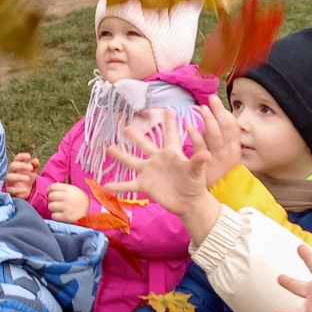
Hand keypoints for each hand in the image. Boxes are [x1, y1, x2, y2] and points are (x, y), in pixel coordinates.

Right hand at [5, 152, 38, 198]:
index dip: (22, 156)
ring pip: (9, 177)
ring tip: (28, 178)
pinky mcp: (9, 191)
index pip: (17, 158)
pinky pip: (11, 190)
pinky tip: (25, 189)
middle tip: (31, 168)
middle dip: (21, 166)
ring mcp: (9, 182)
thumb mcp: (32, 172)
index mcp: (17, 167)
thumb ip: (34, 166)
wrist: (23, 193)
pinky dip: (18, 190)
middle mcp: (11, 173)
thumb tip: (35, 160)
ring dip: (19, 176)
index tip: (29, 157)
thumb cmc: (27, 180)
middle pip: (12, 166)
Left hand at [47, 182, 89, 222]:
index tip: (52, 193)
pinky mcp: (66, 217)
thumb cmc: (80, 200)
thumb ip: (63, 188)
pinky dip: (56, 216)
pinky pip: (54, 216)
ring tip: (59, 209)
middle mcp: (67, 197)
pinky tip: (61, 215)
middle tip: (56, 202)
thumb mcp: (74, 190)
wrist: (91, 212)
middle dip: (52, 199)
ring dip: (53, 208)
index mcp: (69, 189)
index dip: (50, 190)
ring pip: (50, 206)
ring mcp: (66, 207)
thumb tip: (49, 189)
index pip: (52, 187)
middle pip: (50, 196)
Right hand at [105, 98, 240, 236]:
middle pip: (144, 144)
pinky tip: (105, 186)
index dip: (170, 122)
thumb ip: (198, 162)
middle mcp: (158, 160)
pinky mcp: (145, 185)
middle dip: (135, 136)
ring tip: (109, 148)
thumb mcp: (197, 172)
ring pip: (132, 161)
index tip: (168, 109)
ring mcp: (149, 172)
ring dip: (120, 155)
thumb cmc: (195, 185)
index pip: (170, 134)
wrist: (189, 202)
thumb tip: (206, 153)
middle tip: (126, 126)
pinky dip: (117, 186)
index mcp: (171, 153)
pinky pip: (128, 185)